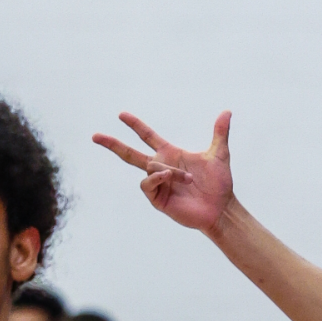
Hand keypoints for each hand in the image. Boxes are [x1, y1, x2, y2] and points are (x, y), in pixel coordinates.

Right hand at [93, 112, 235, 232]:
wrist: (221, 208)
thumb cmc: (219, 184)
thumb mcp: (219, 155)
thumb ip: (219, 133)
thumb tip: (227, 112)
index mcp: (170, 154)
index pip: (147, 136)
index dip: (135, 125)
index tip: (122, 115)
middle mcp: (160, 168)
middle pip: (130, 153)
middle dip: (112, 144)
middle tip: (94, 136)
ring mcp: (157, 184)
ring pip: (149, 167)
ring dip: (168, 171)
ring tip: (188, 179)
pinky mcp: (158, 199)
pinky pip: (147, 184)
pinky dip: (156, 178)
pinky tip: (168, 177)